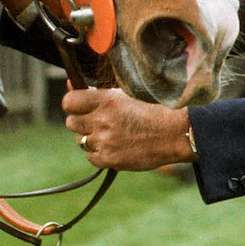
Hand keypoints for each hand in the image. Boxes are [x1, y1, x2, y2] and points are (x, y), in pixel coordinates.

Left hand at [62, 87, 192, 170]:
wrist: (175, 133)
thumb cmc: (152, 109)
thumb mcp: (125, 94)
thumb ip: (96, 92)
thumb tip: (70, 85)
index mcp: (106, 101)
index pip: (69, 102)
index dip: (72, 103)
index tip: (79, 105)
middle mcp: (102, 121)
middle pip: (71, 122)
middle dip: (80, 120)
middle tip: (95, 120)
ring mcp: (106, 142)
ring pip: (80, 140)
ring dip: (89, 136)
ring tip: (109, 133)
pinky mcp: (110, 160)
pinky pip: (90, 157)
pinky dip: (98, 152)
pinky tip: (113, 145)